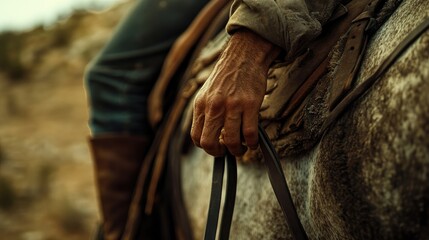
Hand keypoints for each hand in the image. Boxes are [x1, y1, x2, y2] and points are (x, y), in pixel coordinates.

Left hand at [191, 30, 280, 156]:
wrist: (244, 56)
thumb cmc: (227, 76)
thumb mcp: (207, 93)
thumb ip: (206, 113)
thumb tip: (209, 135)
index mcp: (201, 104)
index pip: (196, 137)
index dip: (206, 147)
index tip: (216, 146)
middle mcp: (214, 106)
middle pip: (209, 143)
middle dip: (218, 153)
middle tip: (227, 151)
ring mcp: (232, 106)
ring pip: (231, 141)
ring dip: (237, 150)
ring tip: (242, 147)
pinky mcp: (250, 104)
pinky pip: (250, 133)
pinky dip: (252, 143)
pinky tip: (253, 142)